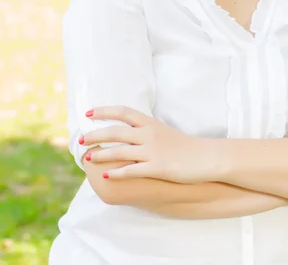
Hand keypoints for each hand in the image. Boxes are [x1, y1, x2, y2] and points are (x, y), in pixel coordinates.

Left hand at [80, 106, 213, 183]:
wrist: (207, 157)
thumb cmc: (186, 146)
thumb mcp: (164, 132)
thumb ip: (146, 131)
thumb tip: (128, 133)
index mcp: (150, 123)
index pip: (123, 111)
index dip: (104, 111)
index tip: (88, 113)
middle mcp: (149, 134)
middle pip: (116, 131)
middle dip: (95, 134)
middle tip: (80, 139)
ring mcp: (153, 151)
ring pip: (120, 150)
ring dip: (101, 154)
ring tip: (88, 159)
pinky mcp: (158, 167)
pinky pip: (133, 170)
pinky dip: (118, 172)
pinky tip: (107, 176)